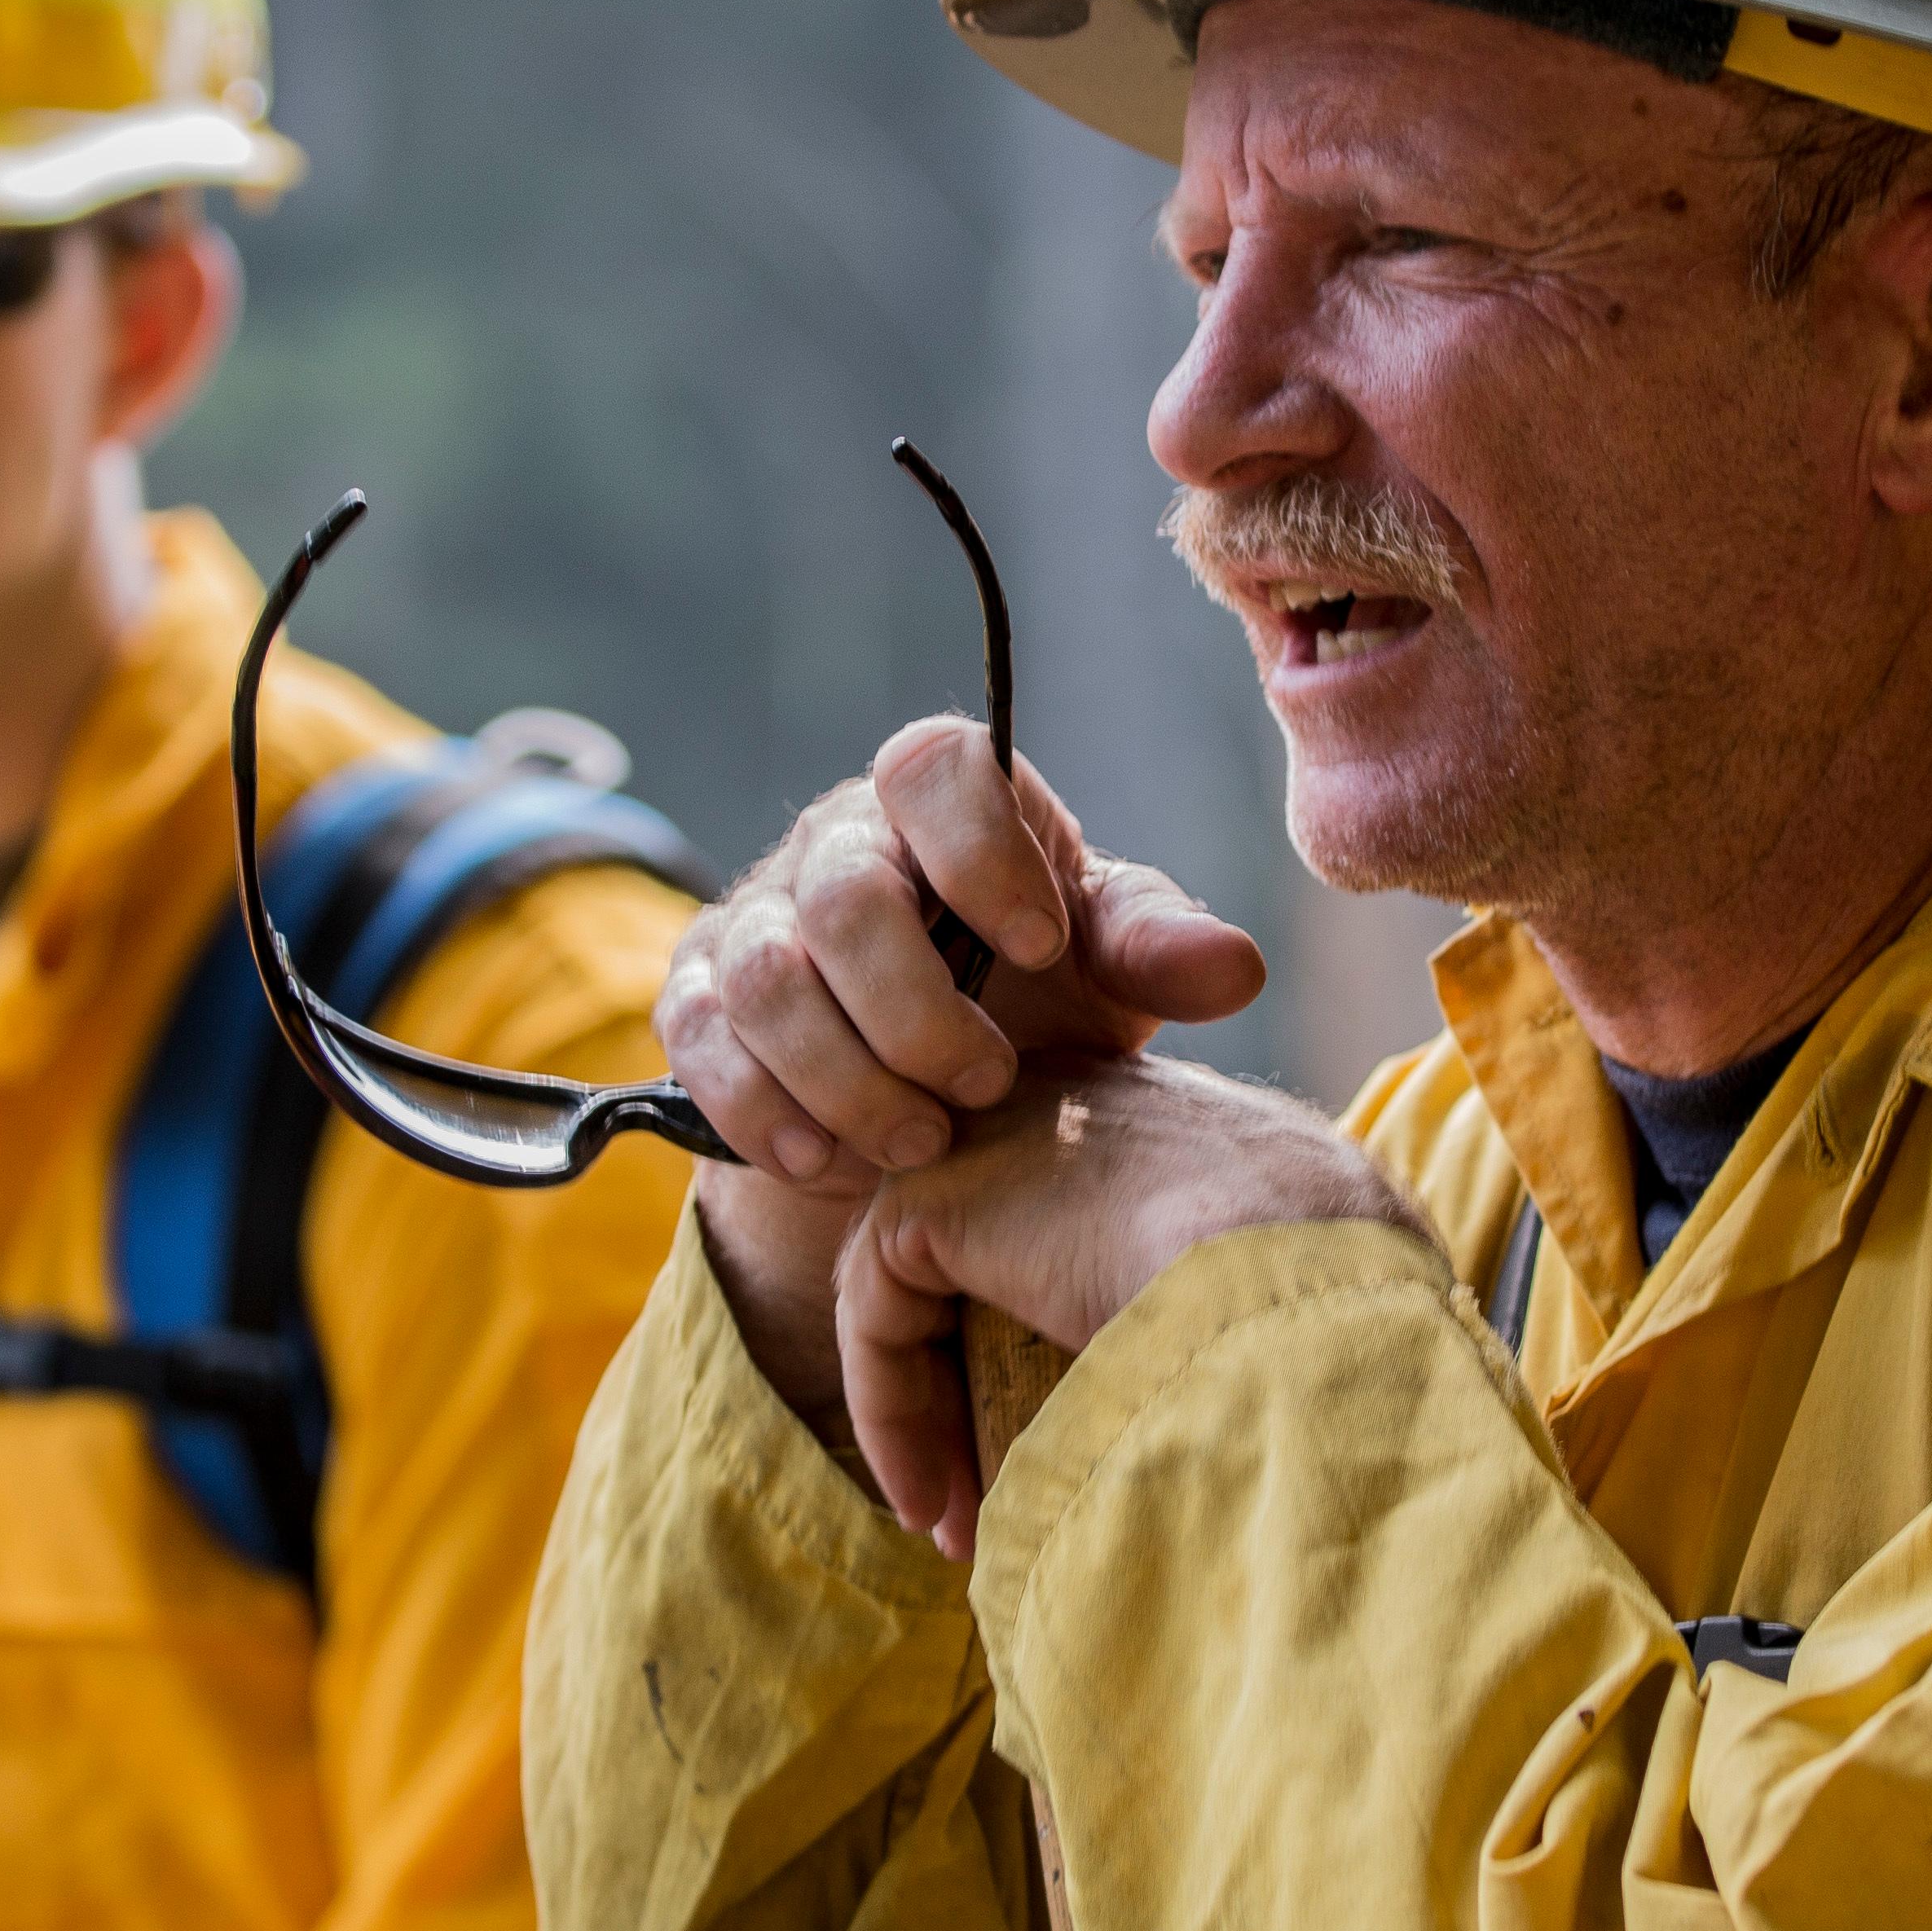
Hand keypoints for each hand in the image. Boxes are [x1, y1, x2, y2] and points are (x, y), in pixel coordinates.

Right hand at [659, 721, 1265, 1416]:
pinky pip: (701, 1046)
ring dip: (845, 1077)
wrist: (937, 1075)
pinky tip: (830, 1164)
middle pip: (843, 898)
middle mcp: (835, 842)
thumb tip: (1235, 969)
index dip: (982, 852)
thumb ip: (1157, 952)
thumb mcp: (1107, 965)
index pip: (934, 766)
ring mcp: (754, 916)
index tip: (1043, 946)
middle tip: (986, 1090)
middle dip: (916, 1012)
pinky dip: (765, 1113)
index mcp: (940, 800)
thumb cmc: (1039, 989)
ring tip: (920, 1145)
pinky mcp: (697, 997)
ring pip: (764, 980)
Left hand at [838, 1053, 1427, 1557]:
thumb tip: (1222, 1390)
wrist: (1301, 1290)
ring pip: (920, 1291)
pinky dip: (891, 1413)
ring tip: (956, 1530)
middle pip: (980, 1259)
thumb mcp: (1294, 1280)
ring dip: (925, 1418)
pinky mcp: (933, 1189)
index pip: (1061, 1224)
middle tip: (981, 1508)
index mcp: (1156, 1115)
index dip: (1040, 1348)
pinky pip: (875, 1309)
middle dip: (967, 1387)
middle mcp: (1066, 1102)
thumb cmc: (1337, 1306)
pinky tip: (929, 1503)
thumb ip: (1228, 1292)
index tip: (1065, 1451)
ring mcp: (993, 1132)